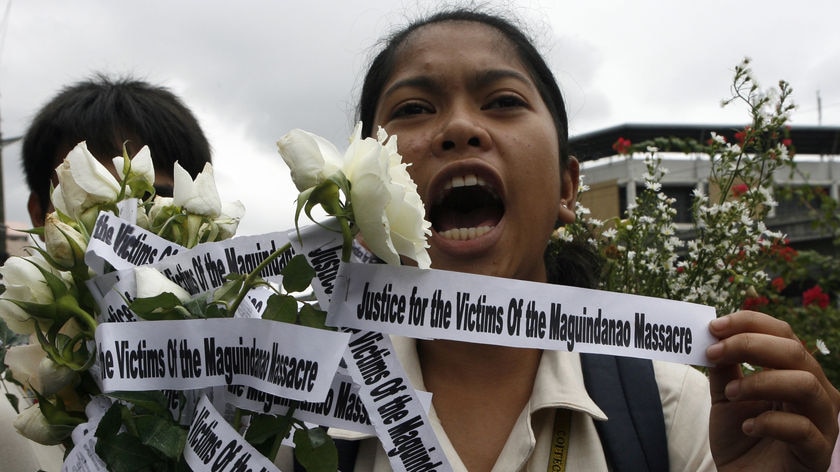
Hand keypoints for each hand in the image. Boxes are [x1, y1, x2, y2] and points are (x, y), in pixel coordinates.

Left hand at [707, 311, 839, 470]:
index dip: (750, 323)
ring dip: (760, 382)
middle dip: (750, 345)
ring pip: (805, 385)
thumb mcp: (727, 396)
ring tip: (730, 394)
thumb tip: (713, 334)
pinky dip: (769, 422)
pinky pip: (802, 429)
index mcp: (796, 373)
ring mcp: (822, 423)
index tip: (714, 326)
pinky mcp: (817, 453)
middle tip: (714, 352)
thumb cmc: (740, 437)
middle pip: (795, 352)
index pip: (784, 334)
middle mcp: (816, 393)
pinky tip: (747, 427)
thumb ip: (724, 367)